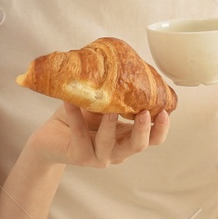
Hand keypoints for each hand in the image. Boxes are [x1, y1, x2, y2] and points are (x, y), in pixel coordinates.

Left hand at [26, 102, 169, 168]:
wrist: (51, 135)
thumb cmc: (80, 117)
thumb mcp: (102, 104)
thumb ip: (116, 93)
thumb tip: (127, 62)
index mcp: (127, 137)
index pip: (152, 139)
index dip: (161, 129)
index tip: (165, 113)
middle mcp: (117, 150)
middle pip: (137, 146)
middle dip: (144, 131)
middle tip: (145, 113)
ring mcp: (98, 156)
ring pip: (110, 147)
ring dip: (111, 127)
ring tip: (110, 111)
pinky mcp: (79, 156)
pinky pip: (80, 137)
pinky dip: (76, 118)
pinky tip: (70, 103)